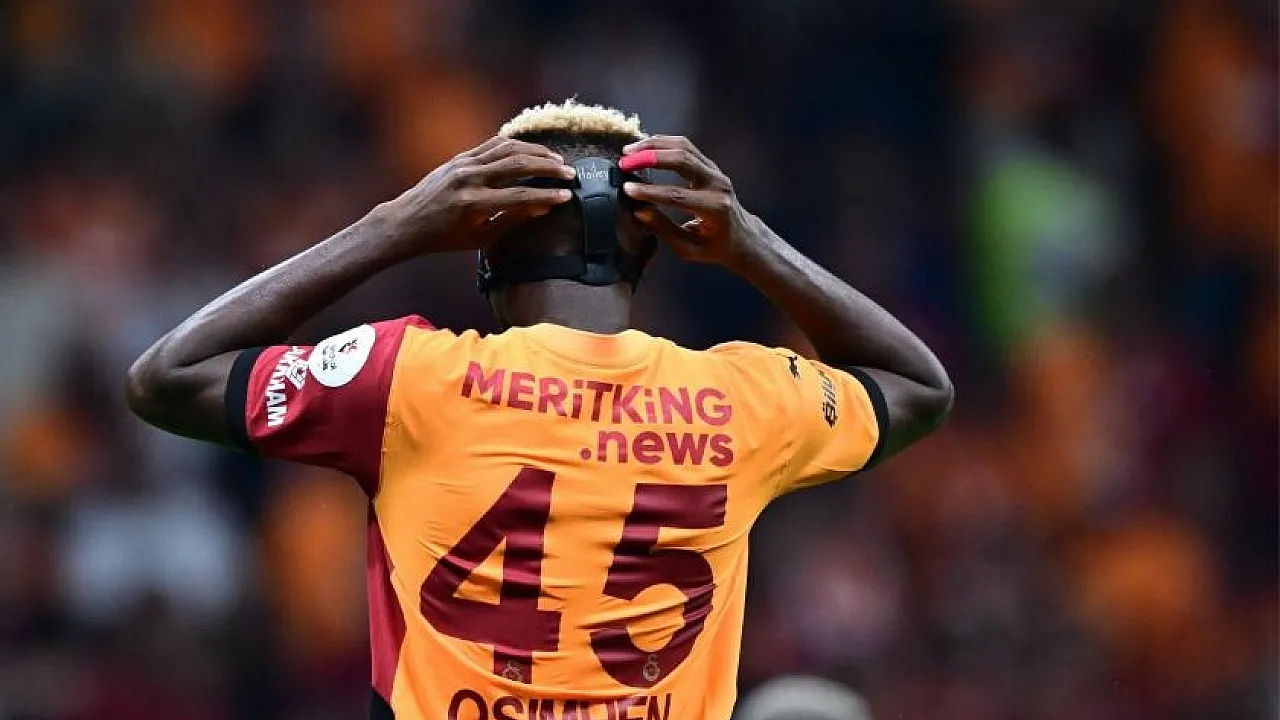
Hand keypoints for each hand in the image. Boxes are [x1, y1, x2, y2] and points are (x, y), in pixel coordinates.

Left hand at [380, 136, 575, 253]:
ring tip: (557, 159)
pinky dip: (516, 145)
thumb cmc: (445, 237)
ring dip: (536, 152)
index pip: (519, 196)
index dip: (546, 196)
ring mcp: (463, 164)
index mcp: (473, 205)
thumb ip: (512, 221)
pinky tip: (532, 150)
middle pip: (517, 165)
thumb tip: (543, 207)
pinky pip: (493, 144)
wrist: (408, 222)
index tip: (567, 196)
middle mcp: (469, 179)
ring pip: (507, 149)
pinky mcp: (460, 157)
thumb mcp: (480, 239)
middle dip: (547, 167)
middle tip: (569, 173)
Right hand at [619, 135, 762, 267]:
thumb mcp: (688, 248)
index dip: (650, 191)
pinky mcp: (710, 165)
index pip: (677, 195)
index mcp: (714, 209)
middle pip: (682, 160)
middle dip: (650, 158)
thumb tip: (640, 210)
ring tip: (629, 151)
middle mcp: (717, 185)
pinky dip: (663, 143)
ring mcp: (716, 171)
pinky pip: (686, 147)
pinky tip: (644, 147)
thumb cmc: (714, 247)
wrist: (742, 237)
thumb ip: (664, 229)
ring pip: (684, 147)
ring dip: (654, 145)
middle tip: (624, 162)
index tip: (627, 189)